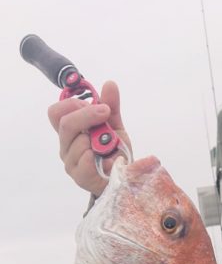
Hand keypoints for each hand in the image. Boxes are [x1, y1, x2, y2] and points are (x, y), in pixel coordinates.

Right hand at [47, 81, 131, 196]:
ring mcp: (71, 163)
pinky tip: (110, 160)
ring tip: (109, 147)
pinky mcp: (80, 177)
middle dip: (88, 115)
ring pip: (79, 142)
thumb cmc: (114, 153)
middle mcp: (66, 146)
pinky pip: (87, 160)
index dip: (72, 104)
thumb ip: (111, 106)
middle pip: (66, 123)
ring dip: (98, 141)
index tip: (93, 103)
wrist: (124, 180)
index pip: (56, 113)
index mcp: (70, 132)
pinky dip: (102, 157)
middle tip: (106, 114)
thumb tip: (110, 84)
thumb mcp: (114, 127)